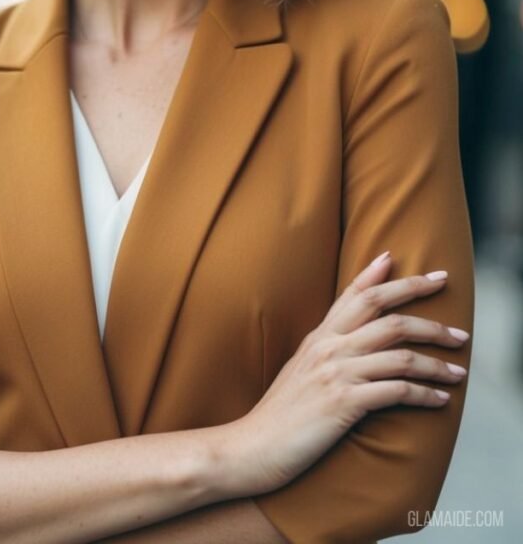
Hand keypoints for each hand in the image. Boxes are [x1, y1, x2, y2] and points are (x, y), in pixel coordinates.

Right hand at [218, 252, 469, 496]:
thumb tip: (350, 338)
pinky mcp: (343, 403)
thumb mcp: (299, 369)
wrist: (251, 446)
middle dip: (429, 317)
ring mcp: (336, 373)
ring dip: (436, 363)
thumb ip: (325, 348)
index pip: (356, 295)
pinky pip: (395, 391)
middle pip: (388, 317)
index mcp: (319, 336)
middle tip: (459, 327)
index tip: (411, 264)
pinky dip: (424, 395)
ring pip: (400, 355)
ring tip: (459, 369)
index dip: (384, 276)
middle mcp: (329, 348)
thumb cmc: (279, 414)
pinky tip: (440, 400)